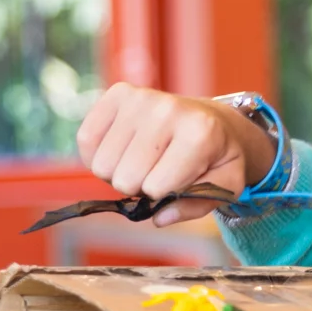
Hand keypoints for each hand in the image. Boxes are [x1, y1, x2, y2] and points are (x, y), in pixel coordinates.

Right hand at [75, 84, 275, 222]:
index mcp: (200, 132)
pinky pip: (86, 140)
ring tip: (143, 158)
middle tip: (158, 170)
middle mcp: (167, 109)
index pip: (156, 188)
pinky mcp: (118, 93)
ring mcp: (140, 97)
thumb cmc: (216, 156)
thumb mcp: (225, 186)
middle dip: (139, 186)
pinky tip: (123, 148)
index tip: (179, 179)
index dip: (164, 194)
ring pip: (102, 165)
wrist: (212, 119)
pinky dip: (99, 154)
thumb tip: (160, 217)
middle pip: (125, 179)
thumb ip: (195, 206)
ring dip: (118, 171)